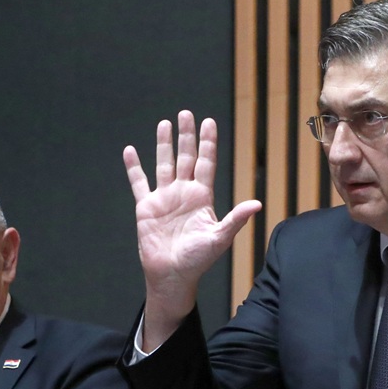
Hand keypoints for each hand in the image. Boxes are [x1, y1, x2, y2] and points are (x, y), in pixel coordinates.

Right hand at [124, 112, 261, 349]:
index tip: (209, 122)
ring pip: (164, 164)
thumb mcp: (219, 238)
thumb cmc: (198, 260)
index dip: (208, 143)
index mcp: (202, 198)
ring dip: (164, 144)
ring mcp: (165, 198)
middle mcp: (184, 193)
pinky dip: (134, 167)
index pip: (206, 163)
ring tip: (164, 123)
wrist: (172, 274)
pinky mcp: (146, 207)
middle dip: (187, 136)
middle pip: (186, 158)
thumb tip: (257, 204)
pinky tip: (130, 150)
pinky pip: (139, 182)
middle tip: (186, 114)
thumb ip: (236, 219)